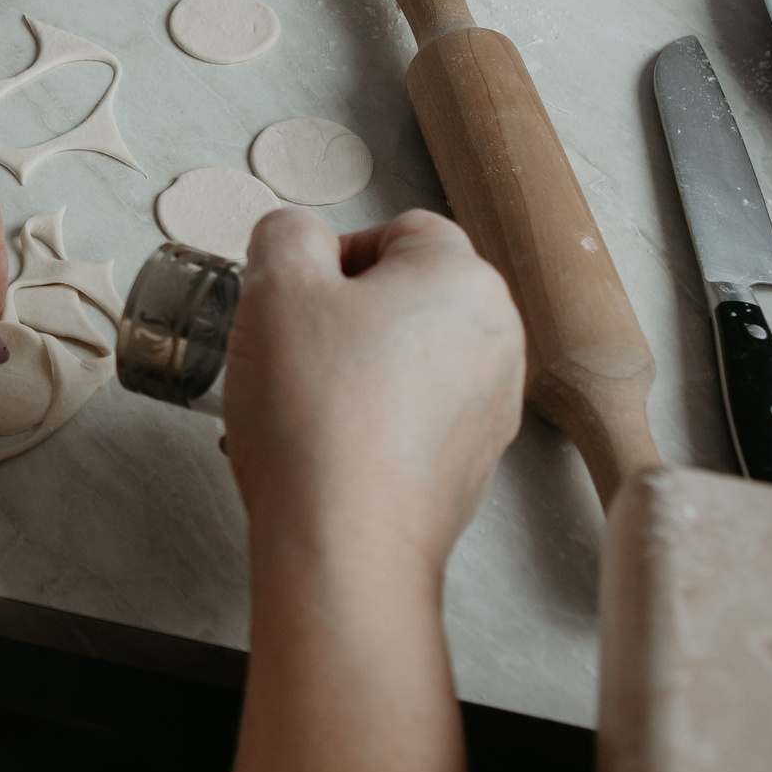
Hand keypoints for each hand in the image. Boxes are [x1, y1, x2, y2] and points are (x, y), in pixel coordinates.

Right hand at [219, 209, 523, 569]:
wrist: (345, 541)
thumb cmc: (319, 416)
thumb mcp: (275, 287)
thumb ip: (287, 234)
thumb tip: (299, 239)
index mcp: (464, 279)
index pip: (398, 230)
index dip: (333, 257)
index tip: (294, 297)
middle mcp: (496, 338)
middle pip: (405, 297)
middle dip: (340, 318)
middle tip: (288, 351)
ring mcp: (490, 406)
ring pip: (405, 358)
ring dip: (348, 370)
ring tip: (294, 408)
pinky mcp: (471, 463)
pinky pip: (411, 416)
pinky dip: (366, 421)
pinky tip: (318, 447)